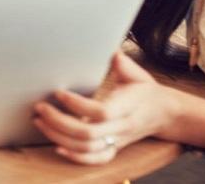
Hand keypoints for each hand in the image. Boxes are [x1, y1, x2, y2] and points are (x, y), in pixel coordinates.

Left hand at [32, 51, 176, 164]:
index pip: (101, 112)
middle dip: (59, 121)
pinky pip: (94, 159)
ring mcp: (118, 140)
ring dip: (59, 137)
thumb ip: (121, 62)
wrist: (164, 113)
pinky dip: (74, 156)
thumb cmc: (145, 90)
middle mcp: (122, 127)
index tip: (58, 92)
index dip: (77, 104)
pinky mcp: (114, 149)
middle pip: (88, 133)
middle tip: (41, 107)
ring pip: (86, 148)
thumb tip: (107, 46)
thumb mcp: (136, 73)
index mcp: (128, 106)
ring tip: (40, 122)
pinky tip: (57, 146)